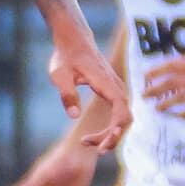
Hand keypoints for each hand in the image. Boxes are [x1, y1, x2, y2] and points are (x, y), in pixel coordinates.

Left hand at [49, 24, 131, 146]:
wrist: (74, 40)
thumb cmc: (65, 57)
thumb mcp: (59, 75)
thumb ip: (67, 94)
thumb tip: (74, 115)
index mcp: (105, 82)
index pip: (120, 109)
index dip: (115, 129)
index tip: (102, 145)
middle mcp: (116, 86)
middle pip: (125, 118)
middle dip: (112, 136)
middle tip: (87, 145)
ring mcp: (117, 89)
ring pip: (123, 117)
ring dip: (109, 134)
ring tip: (86, 142)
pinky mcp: (113, 92)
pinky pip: (118, 113)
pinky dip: (110, 127)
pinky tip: (93, 137)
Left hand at [143, 47, 184, 115]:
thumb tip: (172, 67)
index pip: (170, 66)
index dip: (155, 72)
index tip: (144, 78)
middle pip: (172, 83)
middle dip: (156, 90)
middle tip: (144, 96)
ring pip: (182, 97)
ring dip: (167, 103)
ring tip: (157, 108)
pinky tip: (179, 117)